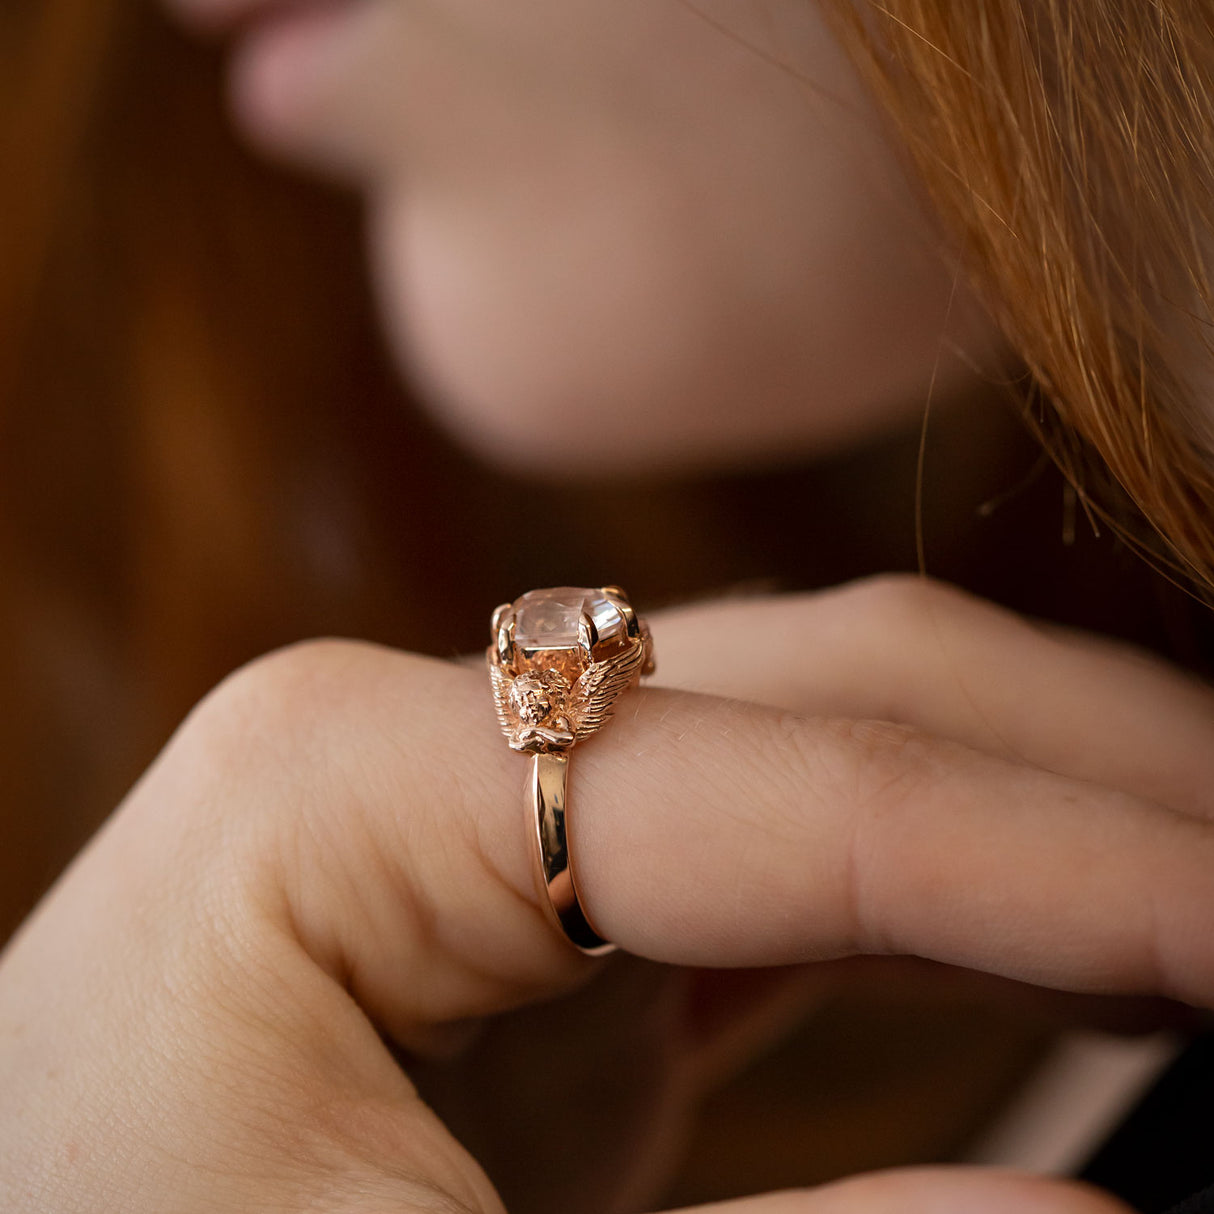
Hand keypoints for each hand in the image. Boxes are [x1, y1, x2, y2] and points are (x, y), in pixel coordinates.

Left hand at [4, 576, 1213, 1213]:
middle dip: (1080, 766)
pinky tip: (1049, 923)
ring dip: (1020, 802)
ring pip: (814, 739)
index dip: (1067, 857)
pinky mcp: (519, 904)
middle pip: (817, 684)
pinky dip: (926, 882)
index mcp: (346, 779)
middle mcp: (419, 735)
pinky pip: (765, 848)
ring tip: (1196, 867)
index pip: (785, 780)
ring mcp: (475, 804)